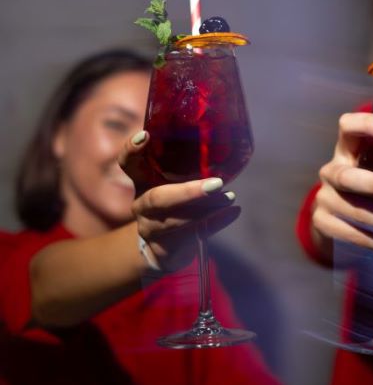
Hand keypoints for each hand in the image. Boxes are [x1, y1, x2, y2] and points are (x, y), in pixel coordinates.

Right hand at [119, 132, 238, 270]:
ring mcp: (150, 229)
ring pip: (176, 220)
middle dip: (187, 192)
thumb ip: (187, 170)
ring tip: (229, 196)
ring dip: (207, 209)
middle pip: (157, 199)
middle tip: (216, 184)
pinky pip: (192, 236)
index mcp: (142, 183)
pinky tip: (233, 211)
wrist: (162, 249)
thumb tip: (223, 145)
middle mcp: (142, 206)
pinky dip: (216, 223)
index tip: (145, 135)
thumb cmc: (174, 206)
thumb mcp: (173, 185)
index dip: (131, 150)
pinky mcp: (165, 249)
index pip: (128, 164)